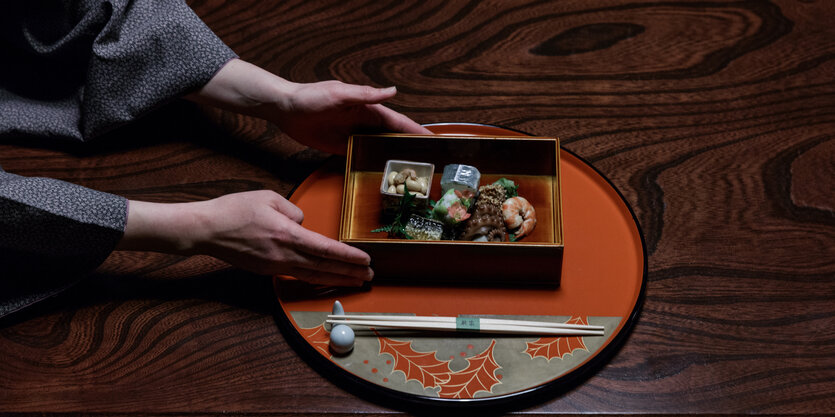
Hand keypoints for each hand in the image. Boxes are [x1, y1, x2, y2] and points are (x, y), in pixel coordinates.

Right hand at [118, 191, 372, 285]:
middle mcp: (284, 255)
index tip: (366, 261)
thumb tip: (303, 223)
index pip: (326, 248)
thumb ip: (293, 210)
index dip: (349, 256)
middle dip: (350, 273)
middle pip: (325, 268)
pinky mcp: (268, 271)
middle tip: (371, 277)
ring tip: (356, 282)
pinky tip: (328, 280)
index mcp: (287, 235)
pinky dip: (317, 279)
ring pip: (314, 276)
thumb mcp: (269, 197)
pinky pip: (299, 276)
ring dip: (337, 280)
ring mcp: (275, 266)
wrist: (206, 229)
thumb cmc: (235, 210)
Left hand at [186, 59, 430, 153]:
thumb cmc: (311, 96)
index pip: (398, 122)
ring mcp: (354, 136)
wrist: (284, 108)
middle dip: (410, 148)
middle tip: (428, 165)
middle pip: (393, 137)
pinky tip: (382, 175)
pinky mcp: (341, 147)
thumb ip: (366, 95)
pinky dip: (373, 164)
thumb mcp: (340, 94)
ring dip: (393, 159)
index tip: (434, 140)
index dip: (416, 131)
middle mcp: (364, 123)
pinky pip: (362, 156)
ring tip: (410, 176)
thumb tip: (393, 92)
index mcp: (368, 109)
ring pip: (379, 149)